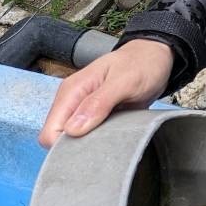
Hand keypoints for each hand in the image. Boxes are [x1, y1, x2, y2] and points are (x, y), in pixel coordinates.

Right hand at [37, 39, 173, 148]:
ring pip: (74, 140)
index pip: (50, 132)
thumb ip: (99, 102)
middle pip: (59, 140)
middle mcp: (73, 102)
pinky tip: (114, 138)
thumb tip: (72, 129)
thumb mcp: (125, 81)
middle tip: (105, 146)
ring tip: (112, 141)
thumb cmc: (142, 63)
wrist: (156, 56)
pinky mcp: (97, 117)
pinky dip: (100, 141)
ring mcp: (83, 110)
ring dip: (90, 145)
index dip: (64, 146)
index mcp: (72, 91)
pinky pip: (90, 136)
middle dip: (77, 149)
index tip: (89, 148)